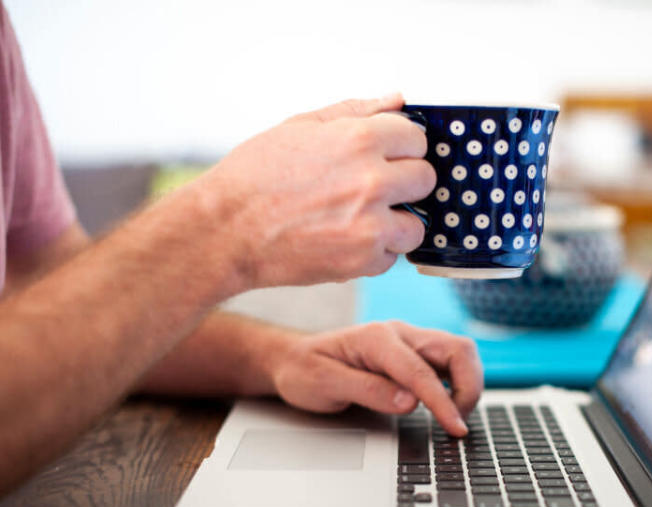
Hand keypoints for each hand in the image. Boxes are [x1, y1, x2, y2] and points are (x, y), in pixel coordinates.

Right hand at [195, 94, 435, 288]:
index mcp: (360, 140)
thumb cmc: (255, 177)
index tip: (387, 155)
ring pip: (417, 224)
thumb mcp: (301, 127)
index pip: (417, 137)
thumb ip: (356, 111)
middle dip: (405, 182)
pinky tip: (344, 241)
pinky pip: (391, 257)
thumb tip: (397, 99)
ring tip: (361, 219)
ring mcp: (370, 224)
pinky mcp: (362, 261)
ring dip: (396, 223)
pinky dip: (374, 253)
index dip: (401, 146)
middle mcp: (372, 181)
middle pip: (426, 179)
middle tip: (375, 188)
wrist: (225, 231)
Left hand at [271, 322, 481, 435]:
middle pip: (457, 349)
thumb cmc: (304, 370)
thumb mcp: (323, 384)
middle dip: (469, 386)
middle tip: (457, 422)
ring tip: (453, 416)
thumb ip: (368, 390)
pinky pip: (450, 363)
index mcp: (377, 338)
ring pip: (460, 354)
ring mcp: (410, 342)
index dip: (442, 402)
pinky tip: (448, 405)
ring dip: (467, 385)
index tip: (455, 427)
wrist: (294, 360)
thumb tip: (410, 402)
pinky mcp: (415, 354)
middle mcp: (400, 334)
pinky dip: (459, 384)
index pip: (421, 371)